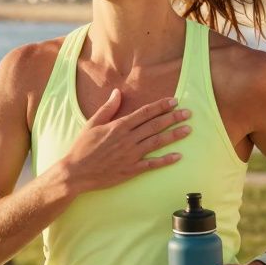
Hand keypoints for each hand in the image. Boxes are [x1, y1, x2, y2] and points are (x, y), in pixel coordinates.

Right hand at [59, 90, 191, 193]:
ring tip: (188, 130)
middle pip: (155, 125)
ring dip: (174, 135)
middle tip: (188, 113)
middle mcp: (127, 139)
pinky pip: (152, 164)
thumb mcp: (92, 123)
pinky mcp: (131, 170)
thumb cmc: (83, 147)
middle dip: (173, 118)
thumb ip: (108, 108)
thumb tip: (117, 93)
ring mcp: (131, 155)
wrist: (76, 172)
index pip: (144, 113)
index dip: (160, 106)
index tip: (174, 101)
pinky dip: (165, 160)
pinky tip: (178, 156)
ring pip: (156, 142)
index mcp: (119, 126)